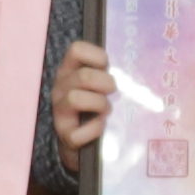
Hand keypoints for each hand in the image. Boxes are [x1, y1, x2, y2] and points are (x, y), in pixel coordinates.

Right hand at [47, 39, 115, 169]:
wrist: (82, 144)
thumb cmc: (94, 108)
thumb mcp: (98, 86)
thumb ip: (108, 74)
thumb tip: (134, 68)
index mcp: (69, 71)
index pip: (76, 50)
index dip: (96, 55)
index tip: (107, 67)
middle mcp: (61, 88)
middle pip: (82, 76)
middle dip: (105, 83)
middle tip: (113, 91)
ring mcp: (60, 111)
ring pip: (75, 99)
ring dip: (99, 104)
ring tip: (107, 110)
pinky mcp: (65, 135)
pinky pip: (78, 132)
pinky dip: (94, 130)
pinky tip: (101, 128)